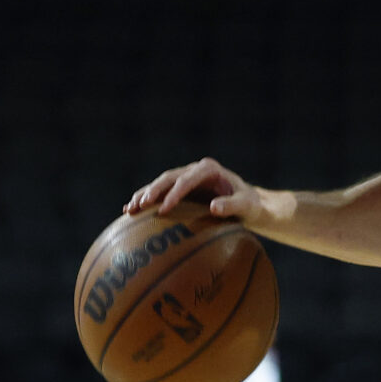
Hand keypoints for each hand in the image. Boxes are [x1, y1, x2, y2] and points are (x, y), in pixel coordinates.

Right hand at [125, 156, 280, 227]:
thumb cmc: (250, 204)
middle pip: (168, 178)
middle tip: (140, 206)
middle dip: (153, 191)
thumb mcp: (247, 206)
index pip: (187, 179)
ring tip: (129, 210)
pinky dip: (145, 201)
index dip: (174, 193)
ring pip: (160, 184)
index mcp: (209, 169)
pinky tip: (130, 212)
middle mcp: (194, 170)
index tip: (163, 209)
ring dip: (143, 195)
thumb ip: (233, 205)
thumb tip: (214, 208)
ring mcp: (185, 178)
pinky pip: (159, 193)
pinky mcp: (179, 188)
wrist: (248, 202)